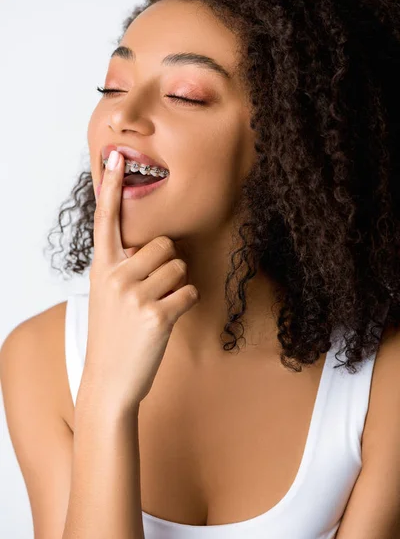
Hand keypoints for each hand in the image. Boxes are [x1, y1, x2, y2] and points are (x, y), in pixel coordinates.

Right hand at [81, 150, 199, 412]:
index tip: (115, 156)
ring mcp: (135, 296)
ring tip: (156, 308)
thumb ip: (122, 267)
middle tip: (151, 292)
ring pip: (179, 267)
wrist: (109, 382)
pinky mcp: (158, 315)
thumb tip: (153, 246)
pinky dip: (186, 304)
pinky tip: (167, 320)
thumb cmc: (112, 334)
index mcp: (101, 269)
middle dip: (166, 264)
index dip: (111, 187)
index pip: (106, 220)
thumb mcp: (105, 296)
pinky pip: (189, 292)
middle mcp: (115, 277)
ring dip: (177, 286)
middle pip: (163, 244)